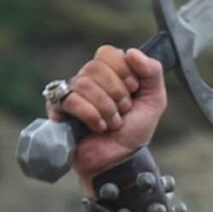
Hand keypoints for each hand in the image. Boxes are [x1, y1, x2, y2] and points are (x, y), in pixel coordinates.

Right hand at [48, 45, 166, 188]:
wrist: (120, 160)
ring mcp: (71, 93)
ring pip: (85, 84)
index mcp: (110, 73)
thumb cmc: (134, 131)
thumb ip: (153, 72)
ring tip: (113, 123)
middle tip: (124, 109)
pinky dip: (91, 115)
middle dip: (117, 92)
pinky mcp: (58, 109)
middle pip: (96, 67)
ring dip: (107, 108)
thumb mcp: (154, 100)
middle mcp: (88, 79)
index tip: (134, 88)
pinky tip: (98, 127)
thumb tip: (132, 52)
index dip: (123, 70)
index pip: (109, 53)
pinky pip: (71, 100)